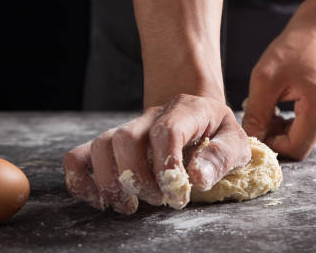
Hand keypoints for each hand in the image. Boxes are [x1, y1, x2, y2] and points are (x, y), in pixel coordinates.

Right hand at [63, 94, 249, 213]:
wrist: (199, 116)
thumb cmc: (217, 133)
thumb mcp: (236, 141)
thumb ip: (222, 156)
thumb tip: (197, 177)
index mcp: (186, 110)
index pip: (167, 131)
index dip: (168, 166)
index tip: (177, 196)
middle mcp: (152, 115)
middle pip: (127, 137)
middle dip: (138, 177)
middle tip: (157, 200)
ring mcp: (128, 128)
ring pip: (101, 144)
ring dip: (110, 182)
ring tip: (130, 206)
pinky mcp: (111, 144)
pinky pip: (79, 155)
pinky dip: (80, 179)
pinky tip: (99, 200)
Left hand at [242, 15, 315, 160]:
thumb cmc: (294, 49)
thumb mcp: (266, 77)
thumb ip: (256, 113)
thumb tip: (250, 141)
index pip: (296, 147)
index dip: (272, 144)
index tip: (256, 128)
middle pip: (301, 145)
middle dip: (277, 135)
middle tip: (261, 113)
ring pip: (306, 139)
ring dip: (285, 129)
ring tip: (274, 104)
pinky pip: (313, 130)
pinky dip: (296, 123)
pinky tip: (288, 104)